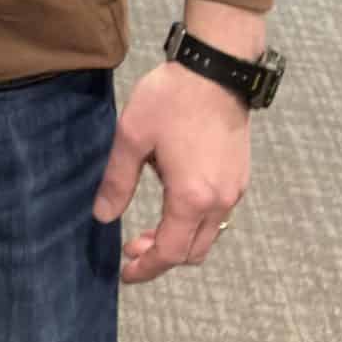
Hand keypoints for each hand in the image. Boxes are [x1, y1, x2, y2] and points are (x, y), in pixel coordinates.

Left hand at [92, 63, 249, 285]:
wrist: (216, 69)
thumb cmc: (172, 99)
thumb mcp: (132, 137)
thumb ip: (118, 181)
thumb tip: (102, 216)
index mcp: (191, 198)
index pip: (170, 252)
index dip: (146, 268)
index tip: (126, 272)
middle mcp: (219, 201)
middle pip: (193, 252)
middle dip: (162, 257)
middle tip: (132, 249)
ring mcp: (234, 190)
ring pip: (208, 235)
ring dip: (180, 240)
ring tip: (151, 229)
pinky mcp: (240, 176)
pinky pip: (218, 215)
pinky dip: (195, 222)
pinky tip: (174, 200)